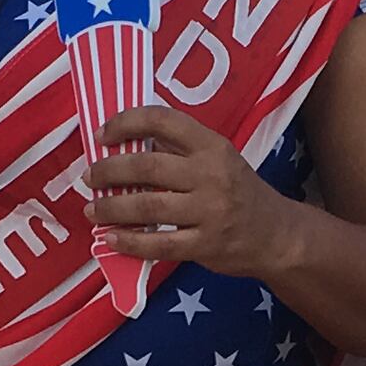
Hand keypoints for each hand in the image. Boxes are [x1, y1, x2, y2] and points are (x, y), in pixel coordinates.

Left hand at [87, 103, 299, 279]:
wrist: (275, 235)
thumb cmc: (238, 191)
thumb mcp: (218, 158)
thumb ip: (178, 148)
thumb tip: (123, 142)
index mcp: (211, 145)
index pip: (162, 120)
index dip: (126, 122)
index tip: (102, 135)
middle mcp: (211, 174)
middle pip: (147, 166)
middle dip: (109, 171)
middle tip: (90, 177)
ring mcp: (209, 212)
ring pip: (147, 207)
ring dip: (111, 208)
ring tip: (93, 209)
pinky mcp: (205, 245)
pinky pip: (159, 244)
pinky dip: (129, 242)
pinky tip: (111, 239)